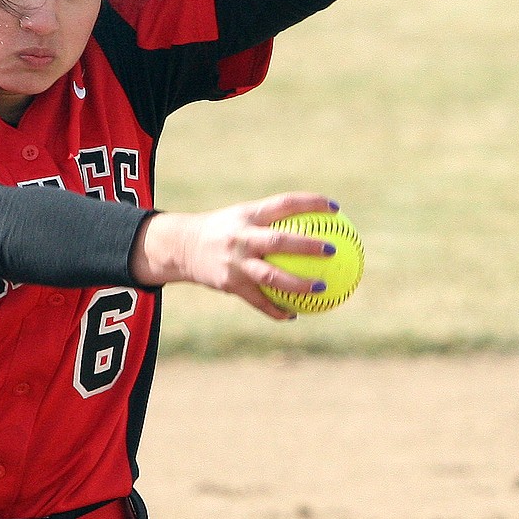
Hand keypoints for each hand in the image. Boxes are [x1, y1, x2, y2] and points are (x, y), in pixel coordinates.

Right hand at [129, 192, 339, 319]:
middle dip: (308, 246)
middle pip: (279, 241)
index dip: (311, 204)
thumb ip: (273, 218)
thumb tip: (314, 221)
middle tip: (333, 250)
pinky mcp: (230, 284)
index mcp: (248, 215)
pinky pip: (258, 301)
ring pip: (271, 277)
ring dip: (299, 285)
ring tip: (323, 289)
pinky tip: (294, 314)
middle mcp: (242, 238)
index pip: (284, 204)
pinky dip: (277, 310)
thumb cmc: (224, 229)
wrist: (183, 247)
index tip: (335, 208)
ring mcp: (235, 263)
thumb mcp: (243, 215)